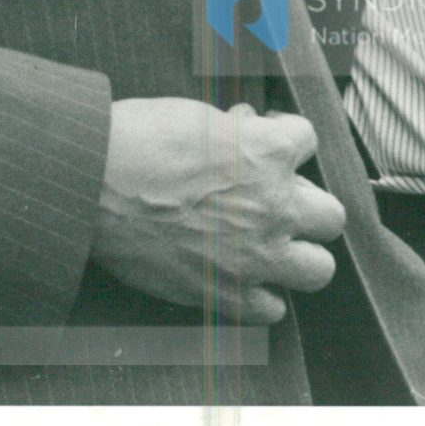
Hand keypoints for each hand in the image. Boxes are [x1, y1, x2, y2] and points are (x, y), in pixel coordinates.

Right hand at [89, 98, 345, 323]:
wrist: (93, 184)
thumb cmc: (138, 141)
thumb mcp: (197, 116)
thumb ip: (235, 130)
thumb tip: (245, 127)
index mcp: (270, 152)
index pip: (309, 140)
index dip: (286, 139)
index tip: (268, 142)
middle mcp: (274, 206)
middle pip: (331, 215)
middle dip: (306, 204)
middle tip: (278, 200)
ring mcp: (255, 255)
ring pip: (318, 270)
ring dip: (299, 256)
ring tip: (274, 246)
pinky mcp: (225, 293)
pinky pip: (272, 309)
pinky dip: (260, 296)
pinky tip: (242, 278)